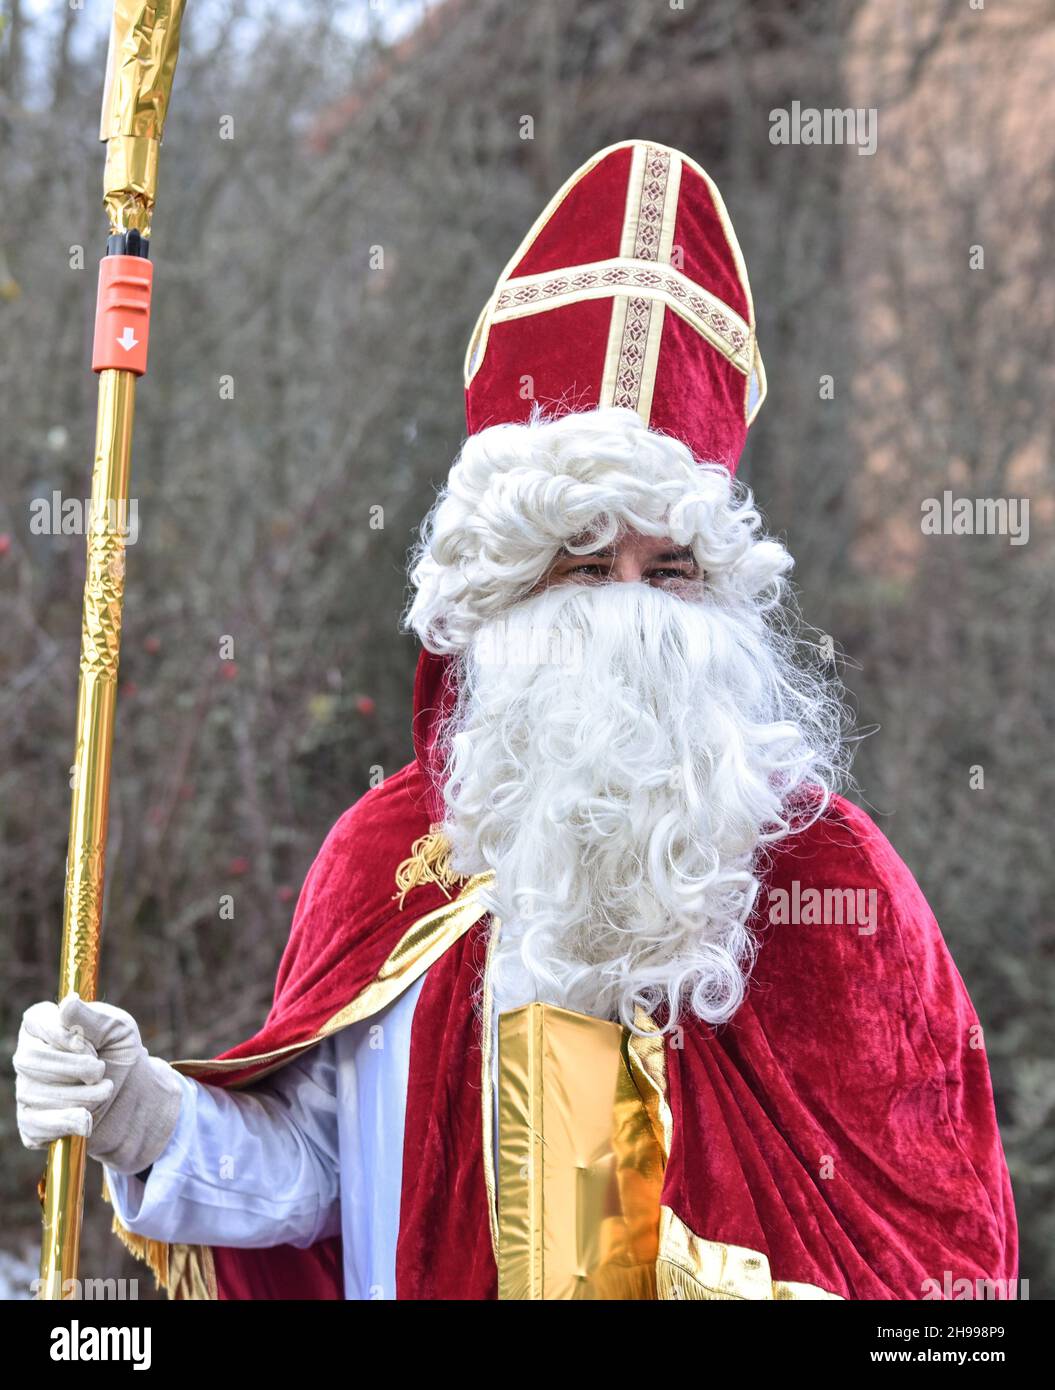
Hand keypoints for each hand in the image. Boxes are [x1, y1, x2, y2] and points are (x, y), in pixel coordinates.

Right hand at [15, 993, 183, 1174]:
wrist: (131, 1094)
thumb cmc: (120, 1052)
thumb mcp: (117, 1029)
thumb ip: (93, 1018)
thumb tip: (67, 1003)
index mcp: (43, 1024)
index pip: (35, 1023)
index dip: (64, 1036)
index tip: (93, 1047)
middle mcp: (27, 1055)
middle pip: (29, 1060)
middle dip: (73, 1068)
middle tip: (101, 1070)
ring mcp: (26, 1090)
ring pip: (36, 1095)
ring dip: (81, 1095)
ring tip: (106, 1090)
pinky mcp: (32, 1122)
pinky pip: (35, 1125)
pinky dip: (65, 1122)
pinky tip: (87, 1119)